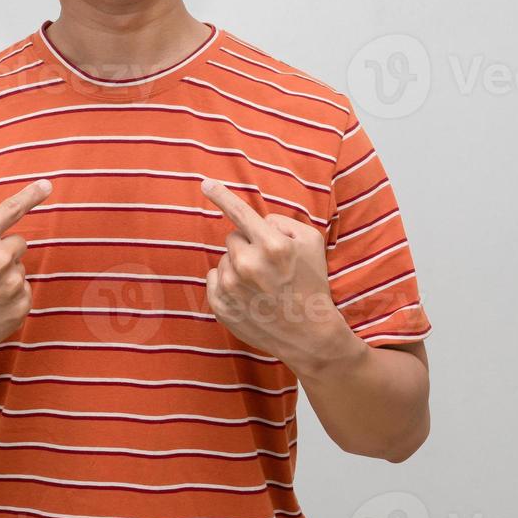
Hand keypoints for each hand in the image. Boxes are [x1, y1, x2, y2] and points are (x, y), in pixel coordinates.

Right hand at [0, 178, 51, 361]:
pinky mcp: (19, 308)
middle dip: (2, 250)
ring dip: (4, 274)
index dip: (32, 194)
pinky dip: (9, 296)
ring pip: (20, 267)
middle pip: (18, 242)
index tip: (48, 184)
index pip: (12, 209)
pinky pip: (24, 291)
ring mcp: (11, 285)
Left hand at [199, 177, 358, 364]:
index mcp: (271, 245)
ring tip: (261, 285)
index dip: (220, 195)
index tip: (205, 183)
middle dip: (248, 246)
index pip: (240, 212)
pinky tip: (249, 296)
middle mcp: (248, 264)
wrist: (309, 334)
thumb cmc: (312, 283)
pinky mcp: (221, 306)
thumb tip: (257, 222)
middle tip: (268, 267)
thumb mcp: (311, 243)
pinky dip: (227, 283)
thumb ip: (282, 222)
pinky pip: (213, 279)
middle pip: (233, 238)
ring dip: (237, 266)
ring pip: (224, 259)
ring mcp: (231, 287)